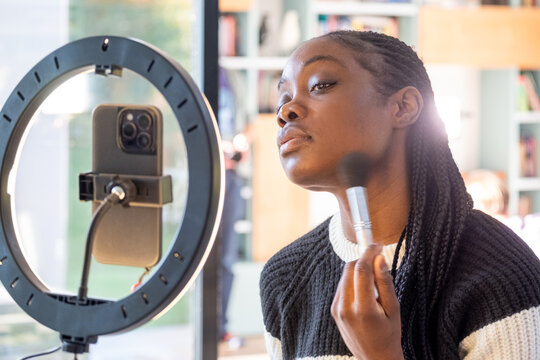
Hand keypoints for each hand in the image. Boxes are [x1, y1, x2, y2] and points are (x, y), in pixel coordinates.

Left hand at [331, 244, 403, 359]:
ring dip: (358, 269)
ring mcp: (337, 309)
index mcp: (363, 309)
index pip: (361, 270)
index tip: (378, 245)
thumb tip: (379, 258)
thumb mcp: (394, 309)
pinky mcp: (333, 310)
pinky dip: (353, 280)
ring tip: (374, 279)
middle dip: (363, 259)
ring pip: (344, 275)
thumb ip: (385, 282)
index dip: (369, 253)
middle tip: (377, 257)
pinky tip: (365, 289)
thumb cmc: (389, 334)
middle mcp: (345, 308)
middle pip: (349, 268)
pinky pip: (342, 286)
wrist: (374, 358)